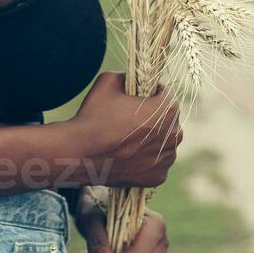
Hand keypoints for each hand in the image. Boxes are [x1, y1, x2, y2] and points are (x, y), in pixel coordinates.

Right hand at [71, 71, 182, 188]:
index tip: (136, 97)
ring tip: (128, 139)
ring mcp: (167, 159)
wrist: (79, 154)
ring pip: (165, 144)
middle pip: (169, 121)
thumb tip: (131, 78)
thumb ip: (127, 75)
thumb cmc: (94, 116)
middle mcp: (174, 135)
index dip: (150, 93)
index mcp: (167, 110)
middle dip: (155, 118)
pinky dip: (147, 160)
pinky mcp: (158, 177)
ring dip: (153, 139)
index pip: (166, 95)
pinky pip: (157, 163)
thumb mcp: (108, 80)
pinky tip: (128, 155)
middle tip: (130, 119)